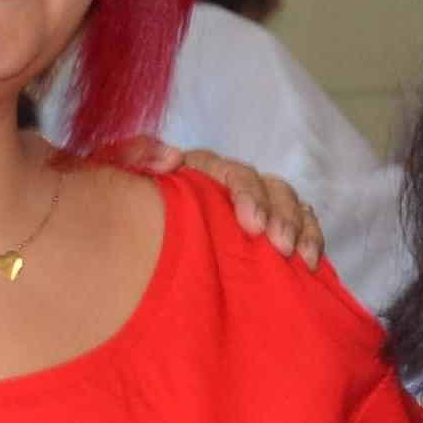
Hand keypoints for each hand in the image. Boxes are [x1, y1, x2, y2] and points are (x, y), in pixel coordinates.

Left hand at [87, 136, 323, 266]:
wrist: (111, 257)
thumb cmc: (115, 215)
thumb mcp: (112, 180)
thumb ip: (132, 157)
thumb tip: (173, 157)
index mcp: (197, 173)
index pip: (232, 172)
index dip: (248, 193)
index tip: (251, 224)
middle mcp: (228, 187)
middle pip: (270, 186)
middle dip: (281, 215)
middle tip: (280, 246)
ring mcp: (250, 210)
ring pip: (290, 204)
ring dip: (300, 228)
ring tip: (301, 259)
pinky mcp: (264, 234)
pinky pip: (301, 226)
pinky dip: (311, 240)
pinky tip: (310, 265)